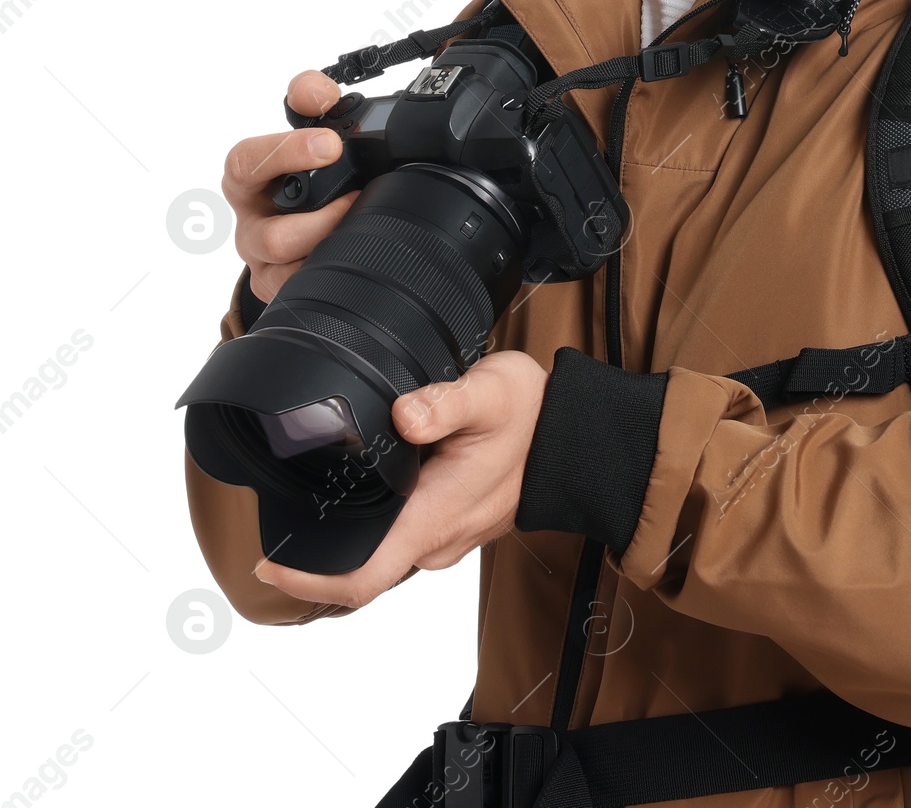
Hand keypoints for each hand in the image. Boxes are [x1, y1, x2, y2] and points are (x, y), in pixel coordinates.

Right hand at [222, 70, 355, 305]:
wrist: (307, 222)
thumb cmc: (306, 173)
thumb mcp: (308, 128)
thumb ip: (310, 98)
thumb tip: (315, 91)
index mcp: (249, 178)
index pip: (245, 162)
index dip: (284, 152)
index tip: (330, 144)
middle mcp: (252, 224)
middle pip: (270, 235)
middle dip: (319, 218)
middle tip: (358, 196)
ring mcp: (265, 263)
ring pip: (291, 272)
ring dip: (329, 245)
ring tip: (361, 223)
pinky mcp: (280, 289)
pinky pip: (298, 291)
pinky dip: (327, 273)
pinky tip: (353, 254)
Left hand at [253, 350, 548, 607]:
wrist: (581, 435)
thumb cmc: (538, 415)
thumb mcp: (493, 392)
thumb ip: (447, 402)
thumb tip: (405, 415)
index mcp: (435, 517)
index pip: (361, 578)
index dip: (308, 579)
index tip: (268, 561)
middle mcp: (438, 540)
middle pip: (363, 568)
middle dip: (318, 552)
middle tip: (279, 516)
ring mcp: (449, 536)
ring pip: (384, 550)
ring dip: (352, 533)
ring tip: (317, 494)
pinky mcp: (456, 523)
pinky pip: (406, 535)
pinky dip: (380, 520)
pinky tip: (370, 485)